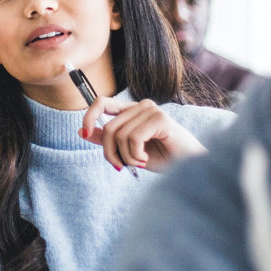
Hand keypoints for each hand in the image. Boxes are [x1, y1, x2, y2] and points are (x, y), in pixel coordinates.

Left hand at [79, 98, 206, 171]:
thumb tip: (82, 131)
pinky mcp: (159, 118)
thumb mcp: (128, 150)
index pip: (101, 102)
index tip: (83, 132)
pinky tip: (146, 159)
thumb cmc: (162, 158)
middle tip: (121, 165)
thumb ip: (107, 139)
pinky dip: (135, 155)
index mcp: (132, 110)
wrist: (188, 167)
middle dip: (109, 152)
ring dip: (126, 156)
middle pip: (108, 127)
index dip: (88, 116)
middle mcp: (141, 106)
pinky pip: (133, 138)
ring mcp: (151, 110)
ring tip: (140, 162)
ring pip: (119, 134)